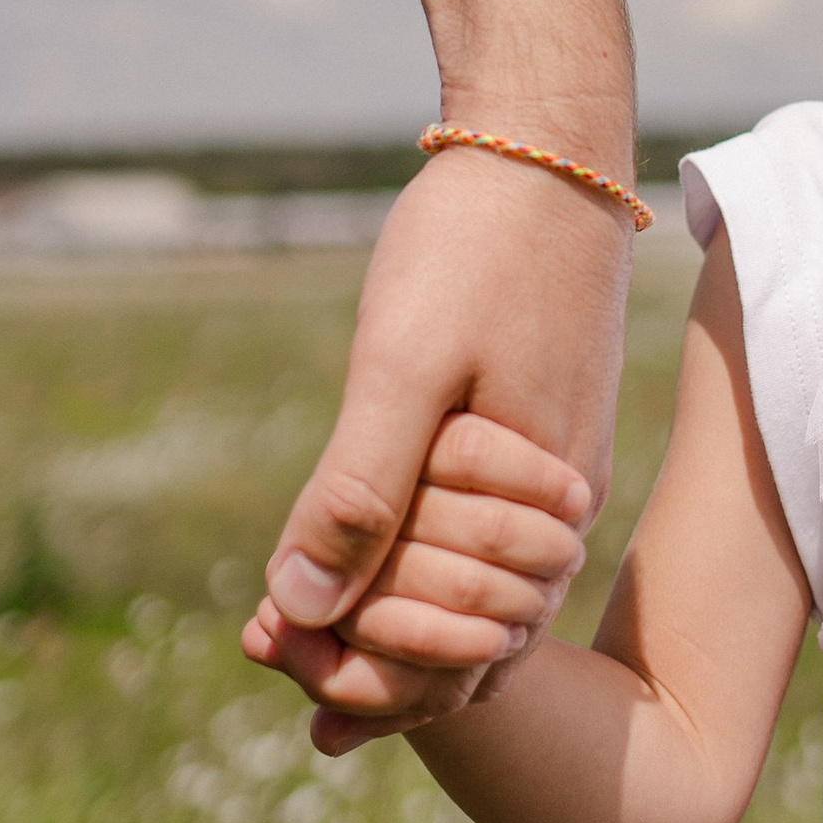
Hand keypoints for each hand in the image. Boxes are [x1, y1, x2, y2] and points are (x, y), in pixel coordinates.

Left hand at [257, 152, 628, 687]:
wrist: (548, 146)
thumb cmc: (476, 244)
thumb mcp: (402, 363)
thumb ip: (358, 488)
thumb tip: (300, 609)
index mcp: (540, 507)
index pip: (458, 651)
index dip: (360, 677)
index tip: (260, 649)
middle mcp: (566, 510)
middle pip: (472, 638)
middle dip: (367, 659)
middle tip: (256, 646)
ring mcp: (560, 477)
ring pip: (479, 593)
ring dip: (388, 615)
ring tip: (285, 624)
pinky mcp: (543, 439)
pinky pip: (482, 539)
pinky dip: (413, 559)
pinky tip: (351, 554)